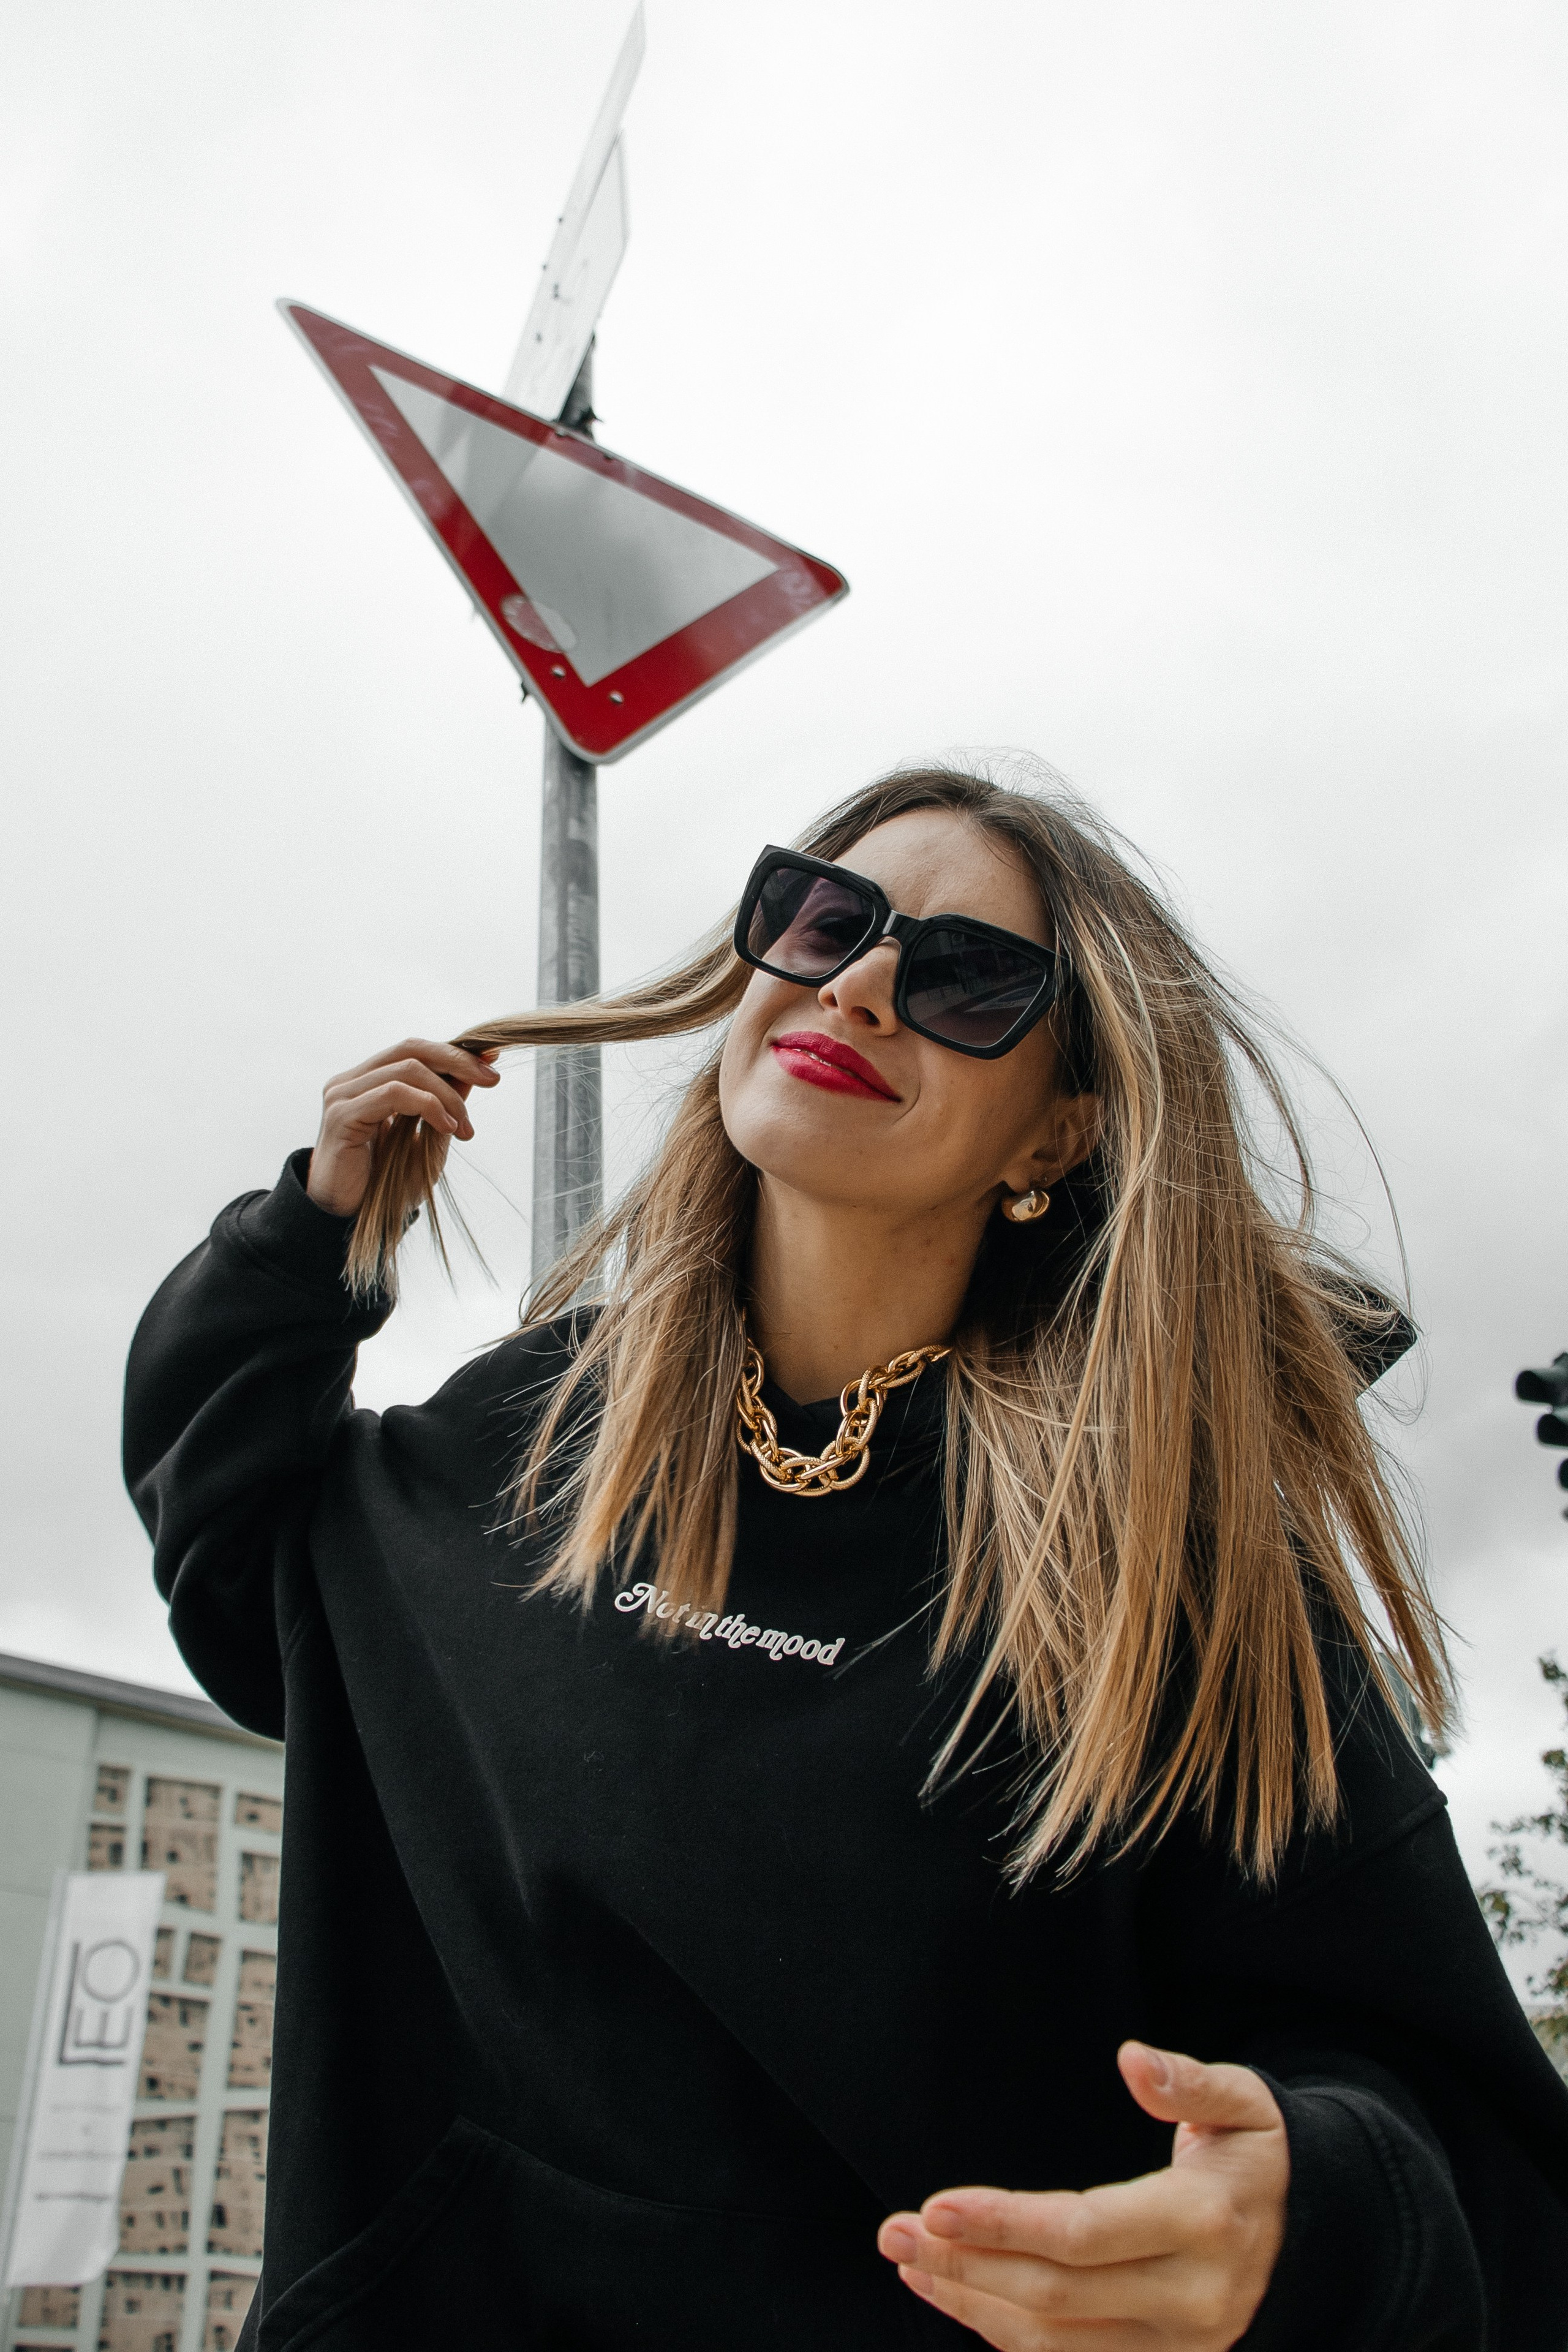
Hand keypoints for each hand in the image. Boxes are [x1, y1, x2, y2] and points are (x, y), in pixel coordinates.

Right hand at [306, 1039, 499, 1217]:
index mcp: (368, 1082)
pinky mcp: (342, 1115)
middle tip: (490, 1079)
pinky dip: (428, 1105)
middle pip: (411, 1049)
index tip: (490, 1064)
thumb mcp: (427, 1141)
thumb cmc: (384, 1185)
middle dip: (456, 1061)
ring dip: (447, 1095)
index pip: (413, 1051)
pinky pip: (393, 1093)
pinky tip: (446, 1127)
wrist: (350, 1219)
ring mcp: (343, 1095)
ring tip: (464, 1126)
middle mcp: (352, 1082)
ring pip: (407, 1069)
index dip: (453, 1053)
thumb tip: (471, 1075)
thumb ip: (443, 1106)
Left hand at [877, 2043, 1288, 2348]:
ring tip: (910, 2265)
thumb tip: (1132, 2058)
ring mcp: (1182, 2346)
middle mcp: (1193, 2299)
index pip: (1086, 2233)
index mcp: (1205, 2223)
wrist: (1319, 2232)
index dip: (1006, 2224)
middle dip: (966, 2266)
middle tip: (893, 2233)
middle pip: (1057, 2296)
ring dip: (974, 2305)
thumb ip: (1188, 2083)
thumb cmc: (1261, 2152)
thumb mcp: (1245, 2103)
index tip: (934, 2205)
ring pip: (1057, 2344)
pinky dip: (1008, 2335)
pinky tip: (962, 2296)